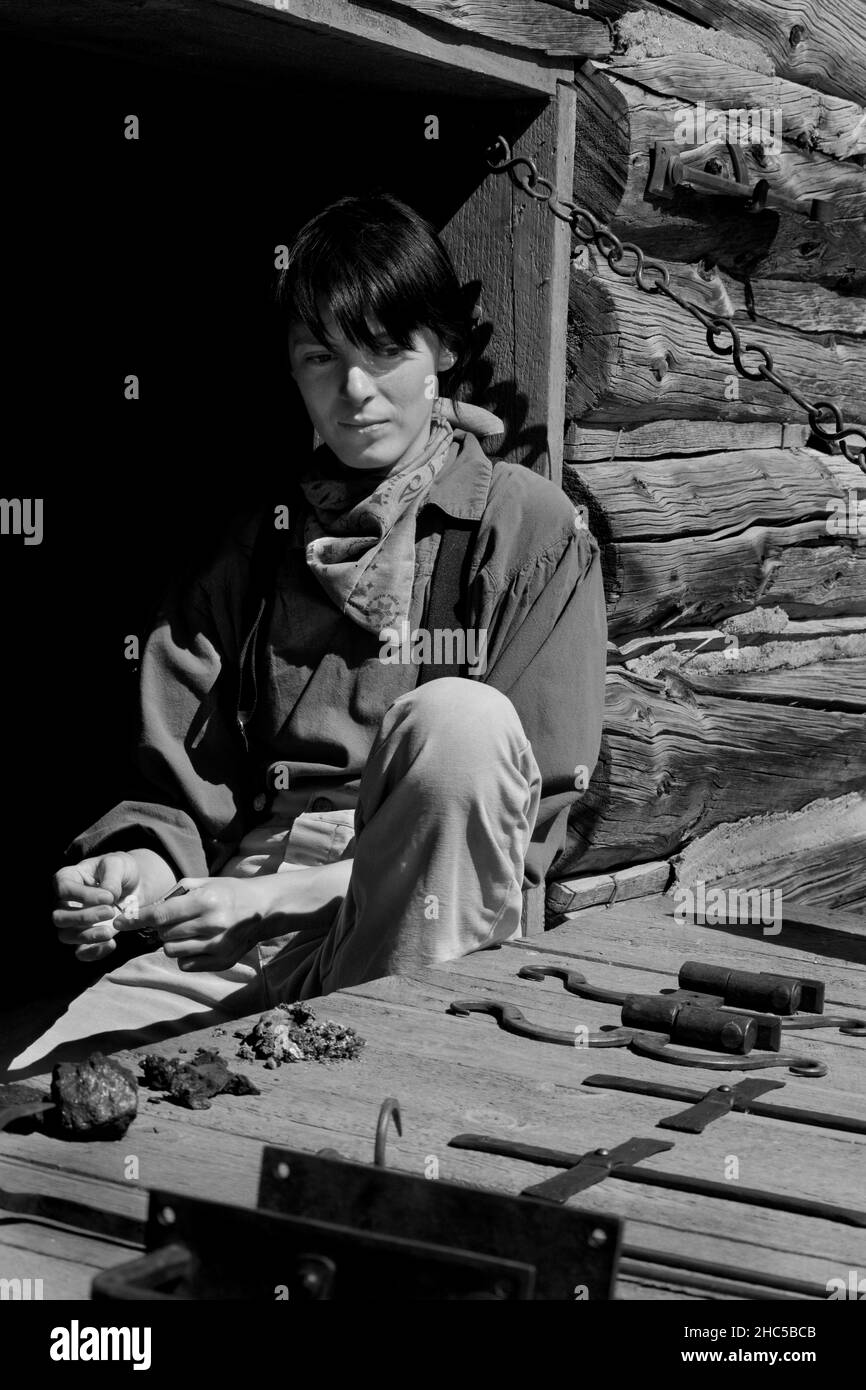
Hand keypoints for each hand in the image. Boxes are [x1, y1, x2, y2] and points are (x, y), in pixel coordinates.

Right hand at [52, 853, 140, 962]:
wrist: (136, 885)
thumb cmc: (121, 870)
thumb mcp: (118, 865)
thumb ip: (112, 877)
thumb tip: (108, 895)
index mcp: (68, 878)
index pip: (63, 889)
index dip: (83, 895)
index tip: (108, 897)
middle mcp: (65, 902)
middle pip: (59, 916)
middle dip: (83, 917)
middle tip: (110, 911)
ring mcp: (74, 921)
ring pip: (65, 935)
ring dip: (86, 936)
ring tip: (109, 931)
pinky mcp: (86, 936)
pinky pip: (81, 952)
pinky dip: (94, 952)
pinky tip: (112, 943)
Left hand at [115, 877, 265, 972]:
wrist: (263, 908)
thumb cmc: (228, 892)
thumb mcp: (203, 883)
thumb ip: (173, 895)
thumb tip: (144, 912)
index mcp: (206, 902)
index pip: (161, 915)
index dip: (137, 920)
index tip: (119, 923)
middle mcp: (212, 925)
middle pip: (164, 935)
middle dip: (162, 929)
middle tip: (176, 920)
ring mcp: (218, 946)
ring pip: (172, 952)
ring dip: (172, 942)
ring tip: (188, 931)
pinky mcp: (222, 961)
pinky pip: (186, 964)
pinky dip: (185, 955)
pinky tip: (198, 943)